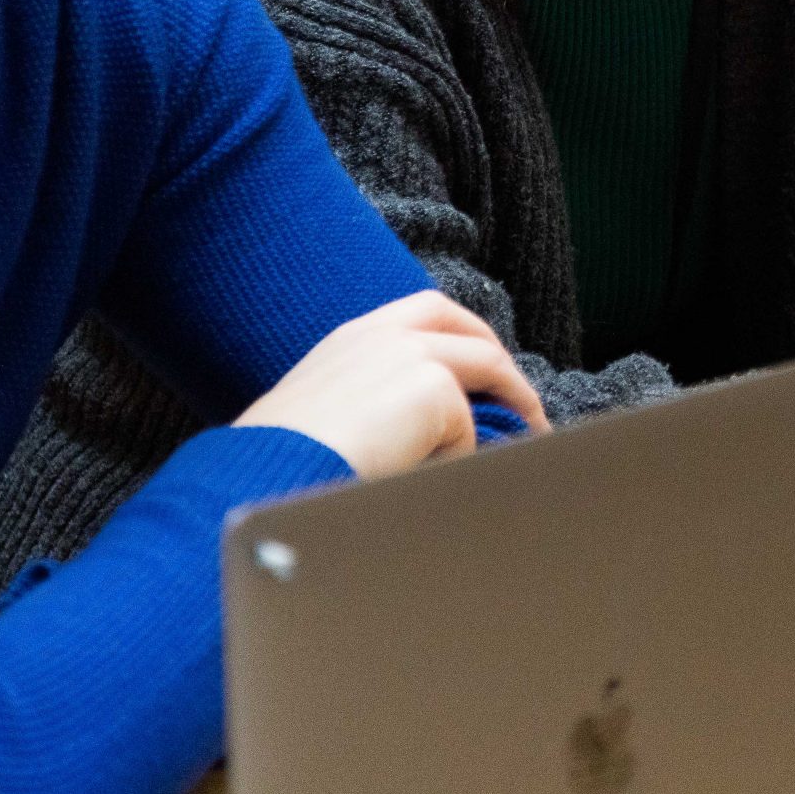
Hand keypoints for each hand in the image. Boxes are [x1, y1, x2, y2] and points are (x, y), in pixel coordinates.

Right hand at [235, 291, 547, 480]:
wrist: (263, 477)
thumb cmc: (275, 467)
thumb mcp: (321, 424)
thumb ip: (370, 413)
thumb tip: (411, 441)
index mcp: (350, 338)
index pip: (424, 314)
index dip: (463, 337)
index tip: (483, 369)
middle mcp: (381, 333)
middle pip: (467, 328)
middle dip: (504, 362)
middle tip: (527, 403)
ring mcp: (409, 352)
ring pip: (486, 369)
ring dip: (514, 403)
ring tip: (531, 438)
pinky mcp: (432, 385)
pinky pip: (469, 428)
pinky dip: (462, 457)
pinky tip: (435, 480)